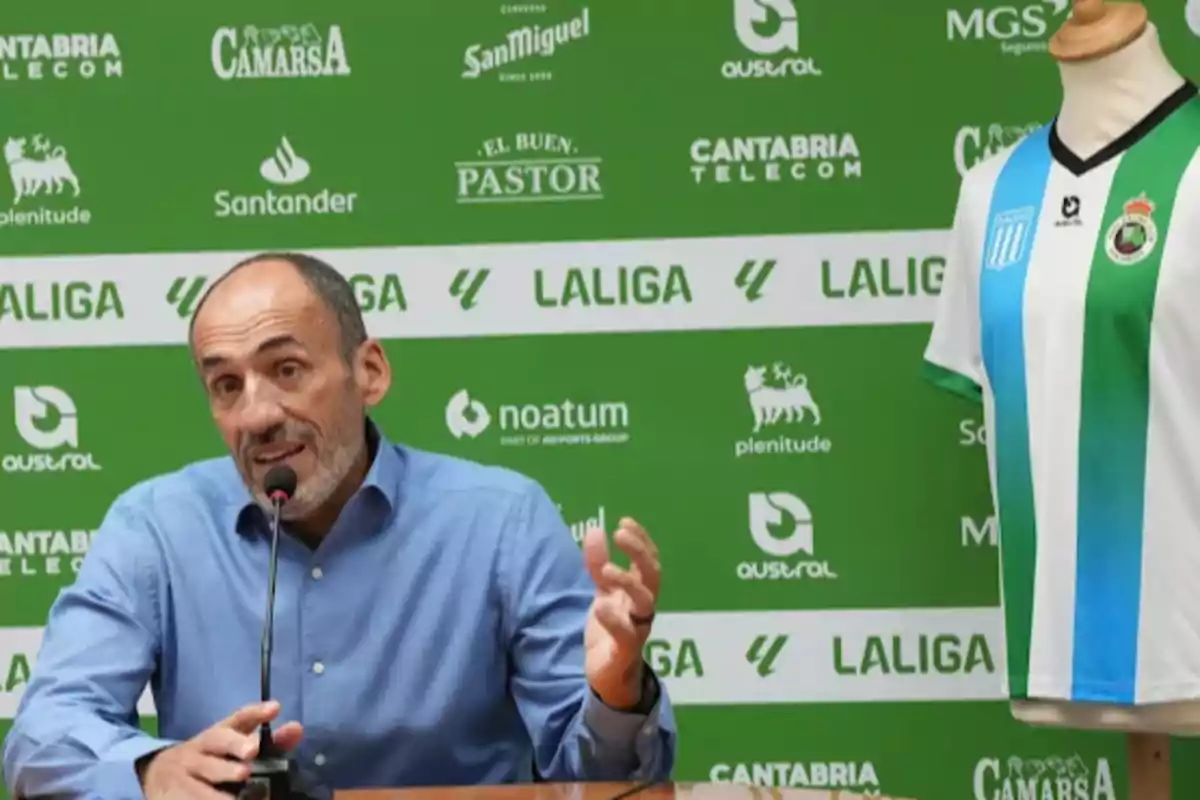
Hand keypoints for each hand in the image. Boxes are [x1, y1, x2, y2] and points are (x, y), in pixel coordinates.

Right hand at [139, 700, 303, 798]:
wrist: (156, 774)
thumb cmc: (209, 759)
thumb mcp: (234, 747)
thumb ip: (268, 742)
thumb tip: (297, 729)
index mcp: (218, 734)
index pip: (238, 718)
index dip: (256, 712)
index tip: (274, 708)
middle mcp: (200, 747)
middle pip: (216, 742)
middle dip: (234, 746)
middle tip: (250, 758)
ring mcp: (184, 771)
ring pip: (202, 775)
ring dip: (220, 786)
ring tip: (238, 797)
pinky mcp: (172, 792)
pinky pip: (188, 798)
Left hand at [582, 517, 660, 708]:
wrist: (608, 676)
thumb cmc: (609, 630)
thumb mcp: (602, 593)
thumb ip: (598, 565)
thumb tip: (595, 530)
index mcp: (639, 592)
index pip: (648, 561)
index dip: (641, 540)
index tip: (625, 521)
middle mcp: (643, 607)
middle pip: (652, 575)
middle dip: (640, 552)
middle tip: (621, 533)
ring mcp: (637, 628)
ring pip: (645, 602)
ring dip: (628, 582)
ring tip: (607, 570)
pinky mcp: (625, 650)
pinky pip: (626, 634)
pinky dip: (614, 620)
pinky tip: (600, 606)